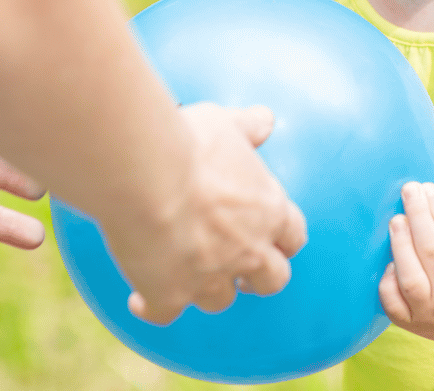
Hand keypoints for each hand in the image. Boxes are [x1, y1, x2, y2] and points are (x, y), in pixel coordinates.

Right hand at [107, 102, 307, 325]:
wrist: (147, 176)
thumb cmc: (189, 144)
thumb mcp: (224, 124)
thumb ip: (247, 127)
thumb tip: (265, 119)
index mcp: (269, 210)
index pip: (294, 235)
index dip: (285, 240)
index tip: (274, 241)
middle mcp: (249, 250)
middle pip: (272, 280)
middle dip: (259, 278)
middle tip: (243, 273)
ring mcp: (211, 277)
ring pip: (220, 301)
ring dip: (206, 291)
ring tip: (187, 279)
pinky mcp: (171, 295)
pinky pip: (163, 314)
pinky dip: (152, 307)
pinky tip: (139, 298)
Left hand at [380, 182, 433, 351]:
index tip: (428, 187)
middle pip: (430, 251)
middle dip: (417, 216)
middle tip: (409, 190)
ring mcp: (430, 313)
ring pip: (410, 278)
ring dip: (400, 245)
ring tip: (396, 219)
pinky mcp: (411, 324)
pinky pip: (392, 304)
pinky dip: (387, 283)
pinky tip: (389, 260)